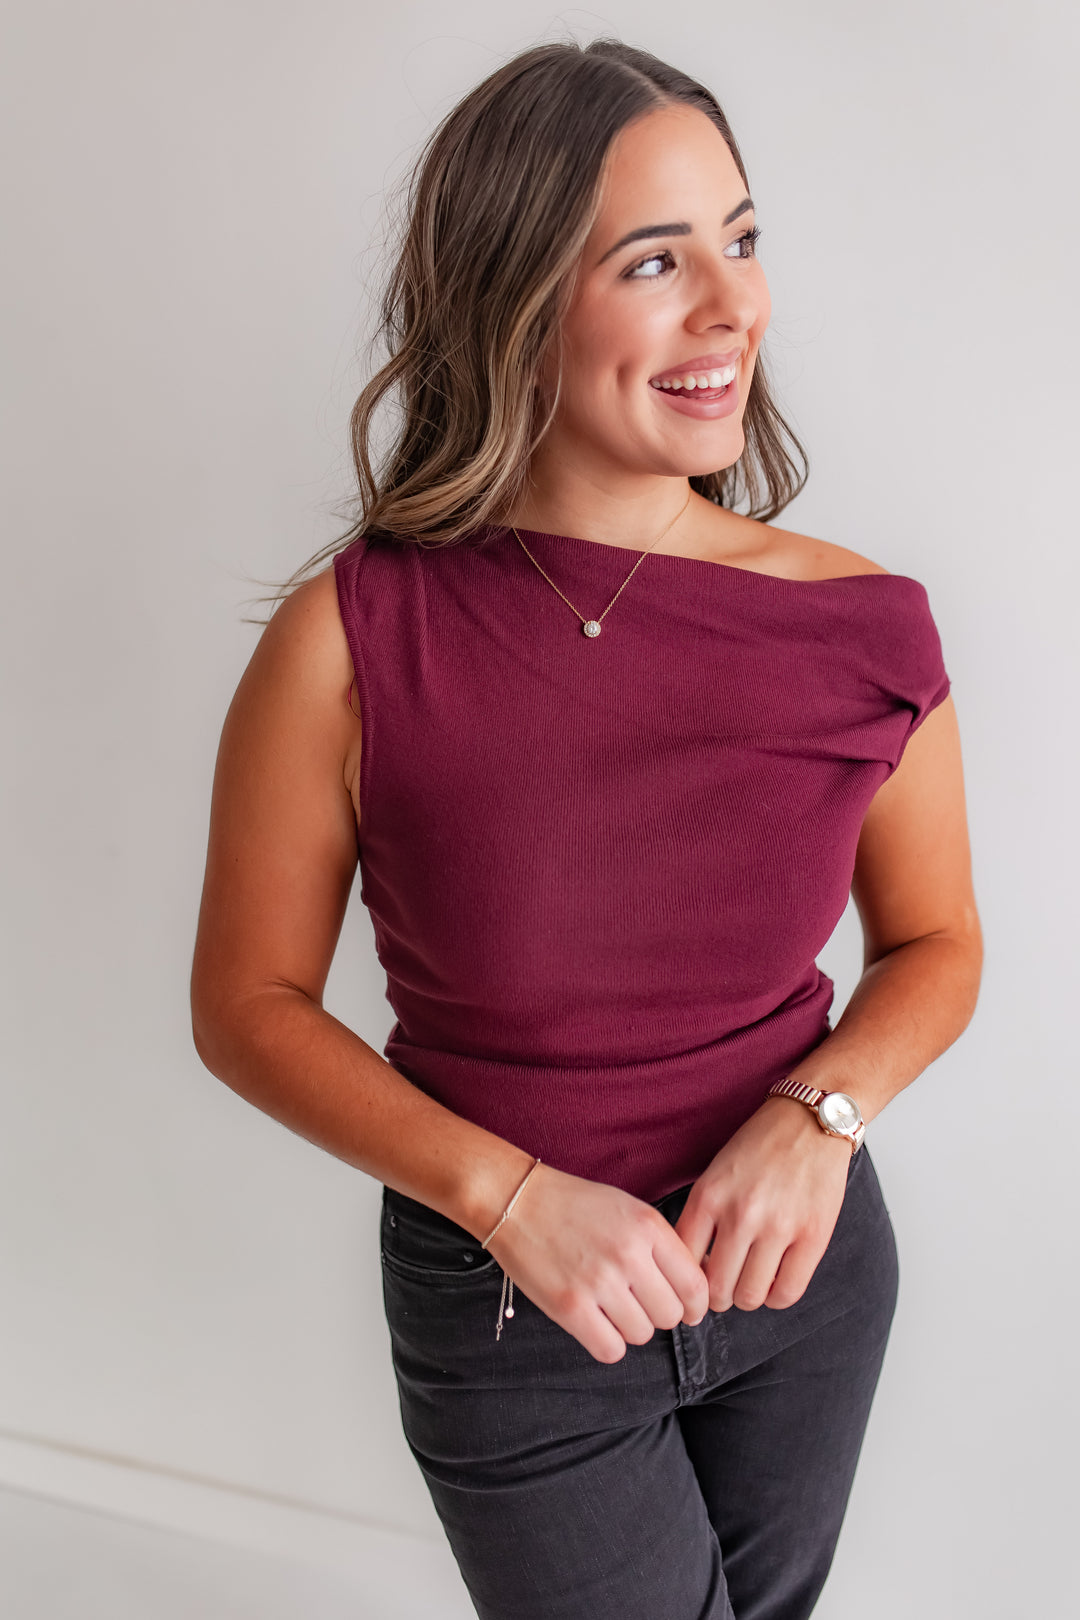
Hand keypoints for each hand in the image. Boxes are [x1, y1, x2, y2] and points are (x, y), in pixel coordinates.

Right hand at [485, 1164, 710, 1364]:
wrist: (517, 1201)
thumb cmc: (574, 1205)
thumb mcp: (628, 1209)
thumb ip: (660, 1245)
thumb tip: (690, 1290)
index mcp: (647, 1227)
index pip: (694, 1285)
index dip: (695, 1305)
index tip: (688, 1310)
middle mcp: (628, 1254)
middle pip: (670, 1315)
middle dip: (658, 1314)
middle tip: (639, 1303)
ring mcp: (598, 1282)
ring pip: (642, 1335)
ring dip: (630, 1327)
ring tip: (611, 1306)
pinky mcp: (569, 1307)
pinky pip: (610, 1350)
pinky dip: (607, 1343)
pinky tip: (596, 1323)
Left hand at [672, 1097, 853, 1312]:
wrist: (812, 1120)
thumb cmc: (761, 1146)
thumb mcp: (717, 1173)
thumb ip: (703, 1217)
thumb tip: (694, 1271)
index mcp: (709, 1196)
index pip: (683, 1263)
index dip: (687, 1283)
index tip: (695, 1285)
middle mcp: (740, 1214)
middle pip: (717, 1289)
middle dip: (717, 1297)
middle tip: (725, 1288)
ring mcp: (779, 1226)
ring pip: (750, 1297)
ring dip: (747, 1297)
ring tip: (751, 1282)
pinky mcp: (813, 1235)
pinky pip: (787, 1292)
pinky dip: (777, 1297)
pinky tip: (776, 1281)